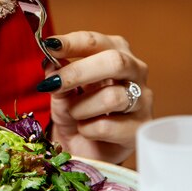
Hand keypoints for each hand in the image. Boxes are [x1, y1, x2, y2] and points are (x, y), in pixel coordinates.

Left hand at [37, 31, 152, 162]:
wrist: (86, 148)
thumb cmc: (78, 111)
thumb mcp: (61, 90)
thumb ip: (57, 74)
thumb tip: (49, 60)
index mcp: (116, 52)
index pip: (96, 42)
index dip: (72, 43)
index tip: (49, 46)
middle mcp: (135, 72)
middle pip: (115, 62)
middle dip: (79, 72)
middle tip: (54, 84)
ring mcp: (142, 100)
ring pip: (112, 97)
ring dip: (82, 107)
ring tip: (74, 113)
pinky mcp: (139, 129)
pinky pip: (107, 126)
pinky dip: (87, 129)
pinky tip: (86, 130)